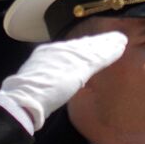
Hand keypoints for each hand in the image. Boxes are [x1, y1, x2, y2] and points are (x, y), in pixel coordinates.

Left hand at [0, 31, 126, 132]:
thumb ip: (95, 58)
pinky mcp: (39, 77)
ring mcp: (43, 64)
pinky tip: (76, 68)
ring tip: (98, 52)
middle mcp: (52, 52)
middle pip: (80, 47)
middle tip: (114, 41)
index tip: (120, 40)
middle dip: (97, 45)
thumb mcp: (78, 71)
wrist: (24, 103)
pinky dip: (75, 62)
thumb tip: (115, 44)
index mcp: (61, 49)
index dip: (105, 43)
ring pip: (70, 55)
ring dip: (86, 53)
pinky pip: (62, 64)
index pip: (88, 44)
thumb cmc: (52, 87)